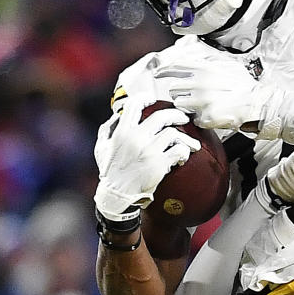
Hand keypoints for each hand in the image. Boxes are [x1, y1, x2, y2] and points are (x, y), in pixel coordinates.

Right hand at [94, 94, 199, 220]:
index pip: (135, 106)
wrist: (117, 195)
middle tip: (184, 118)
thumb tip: (118, 114)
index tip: (153, 99)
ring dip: (185, 137)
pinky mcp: (159, 164)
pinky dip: (184, 152)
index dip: (145, 99)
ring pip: (174, 134)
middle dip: (176, 115)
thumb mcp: (101, 147)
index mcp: (122, 131)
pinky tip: (183, 157)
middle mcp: (136, 138)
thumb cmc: (110, 171)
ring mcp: (149, 150)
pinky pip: (178, 151)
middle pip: (162, 117)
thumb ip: (108, 129)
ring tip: (192, 143)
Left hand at [164, 58, 287, 133]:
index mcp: (203, 69)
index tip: (157, 73)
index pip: (174, 67)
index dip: (163, 71)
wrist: (257, 104)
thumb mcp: (226, 64)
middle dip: (180, 91)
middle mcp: (200, 84)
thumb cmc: (244, 85)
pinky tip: (210, 114)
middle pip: (174, 88)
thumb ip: (208, 58)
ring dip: (187, 105)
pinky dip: (199, 118)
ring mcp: (201, 102)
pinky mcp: (205, 118)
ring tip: (201, 104)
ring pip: (180, 104)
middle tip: (191, 94)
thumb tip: (191, 47)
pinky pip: (194, 119)